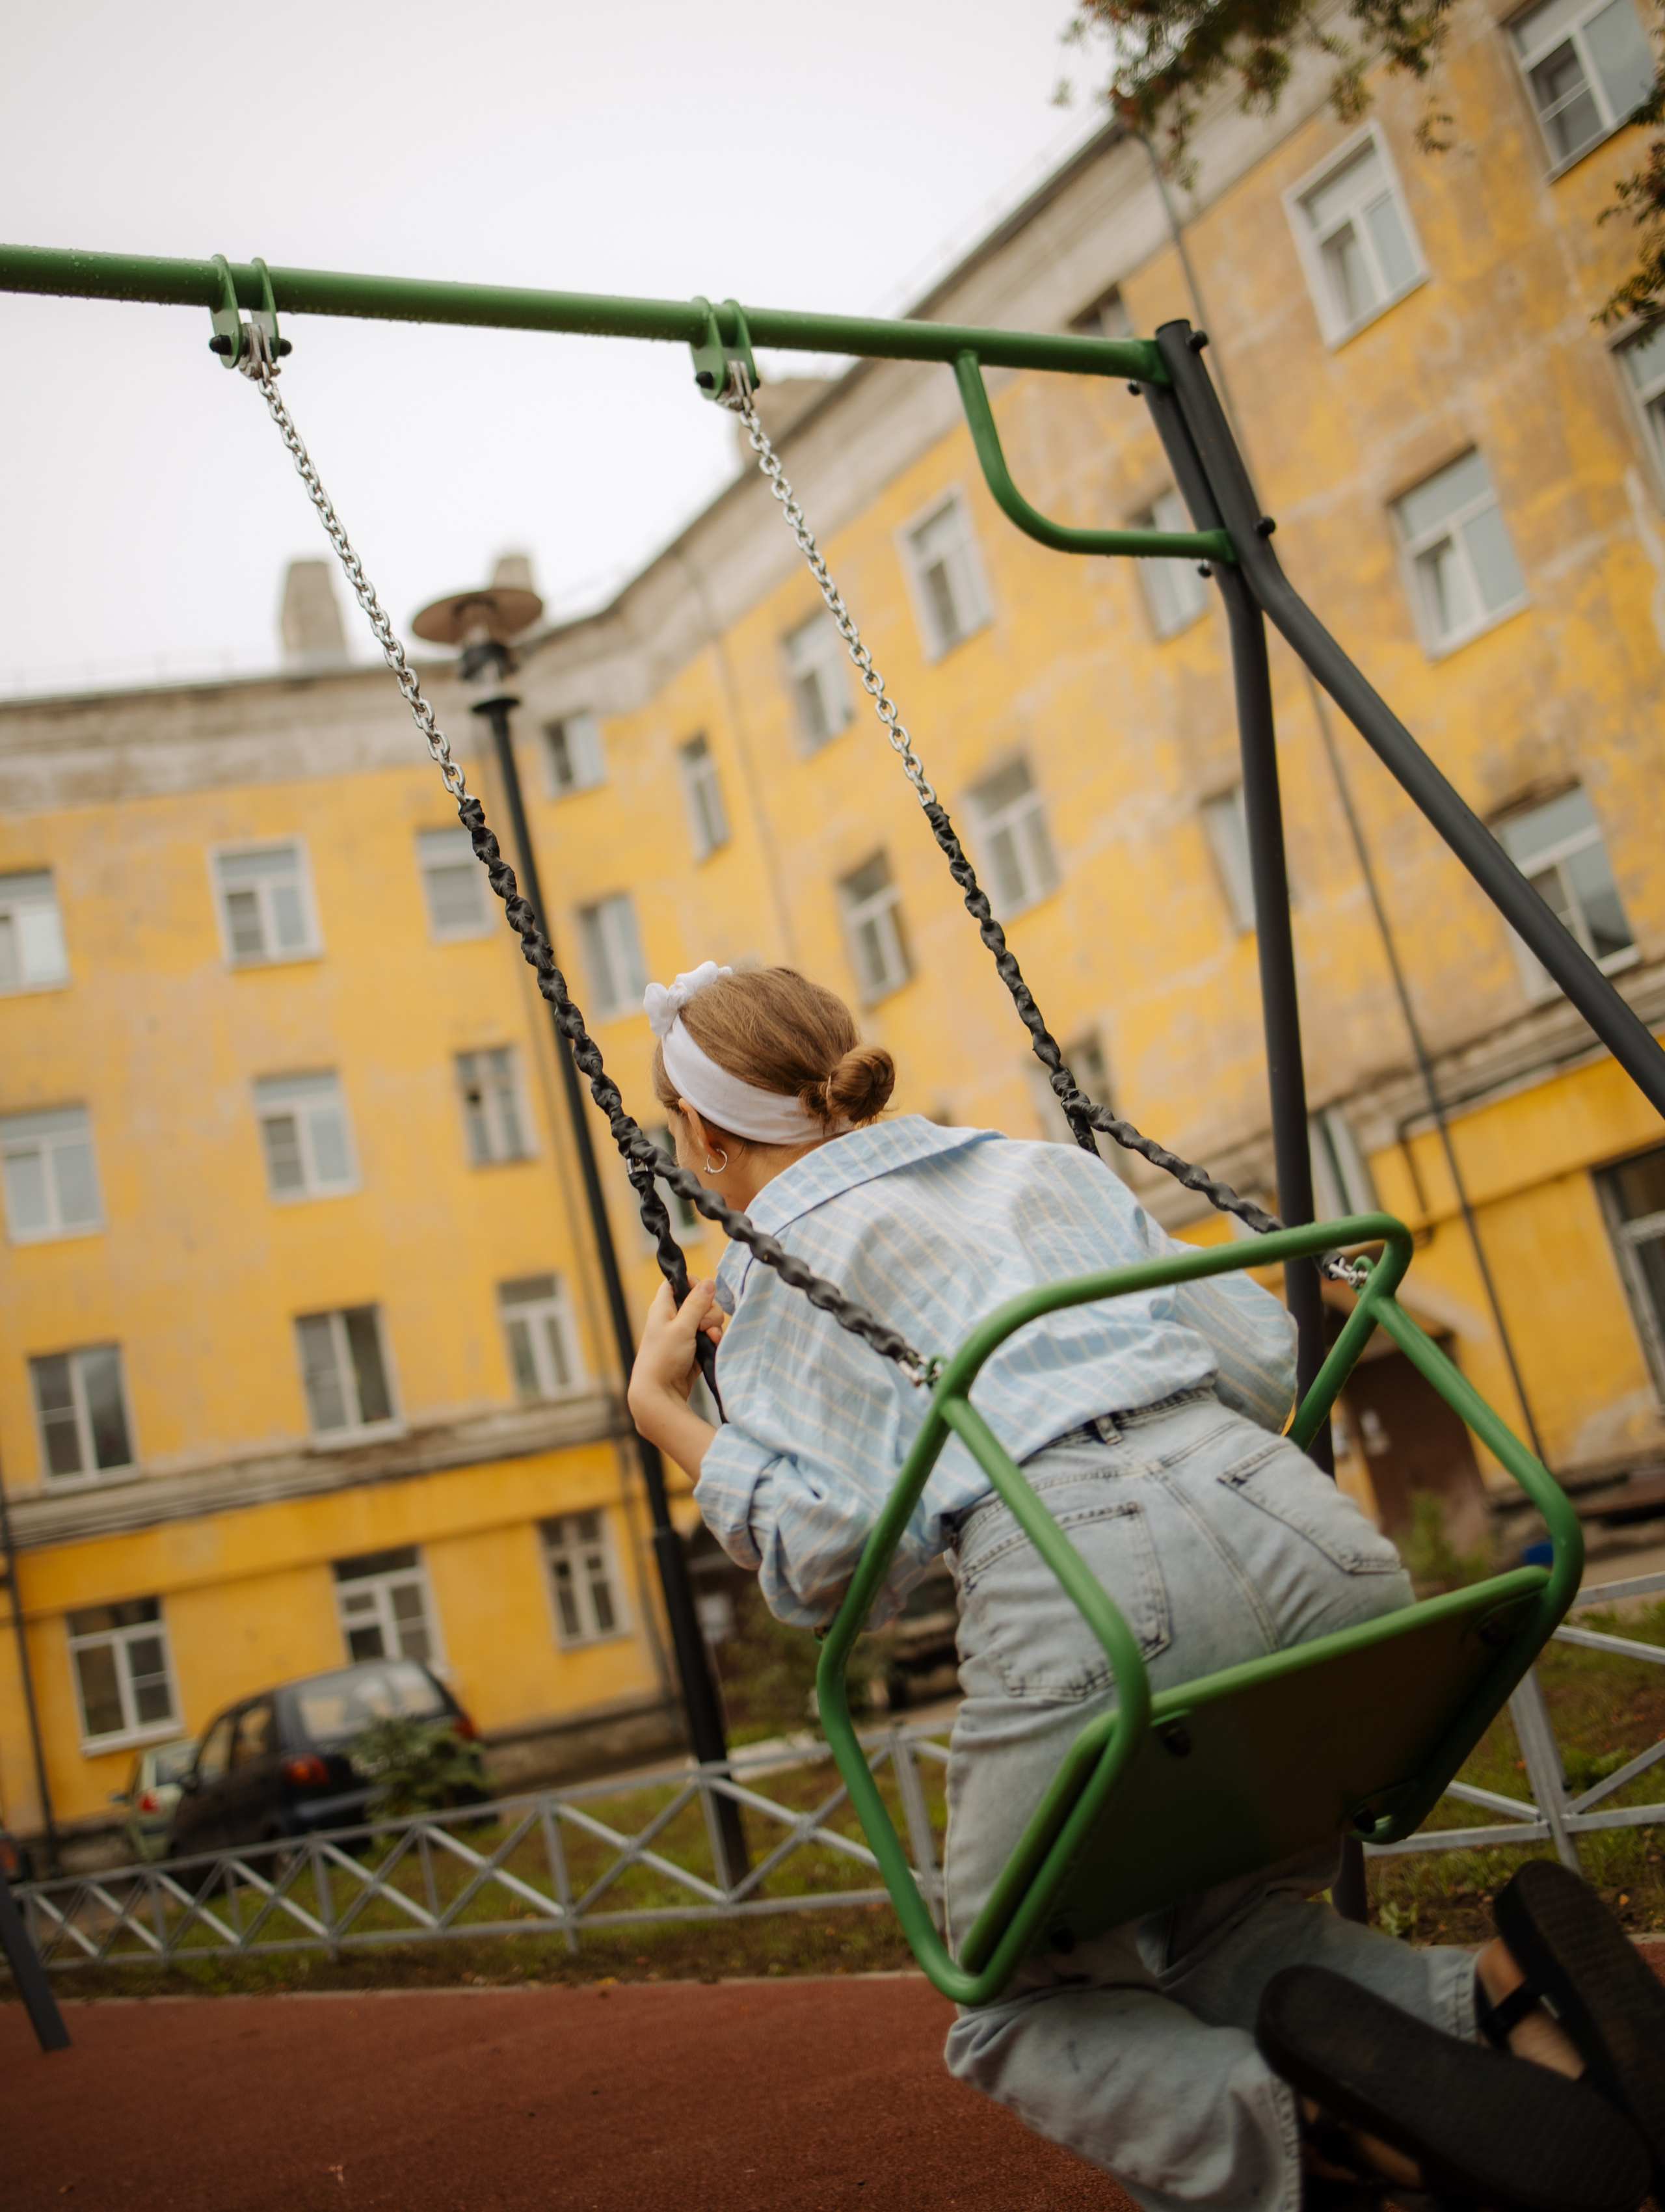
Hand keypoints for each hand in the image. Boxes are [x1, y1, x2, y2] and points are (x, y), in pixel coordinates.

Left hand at [628, 1280, 722, 1479]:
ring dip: (713, 1326)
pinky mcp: (693, 1347)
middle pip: (699, 1300)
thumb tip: (708, 1281)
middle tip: (704, 1325)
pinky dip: (713, 1339)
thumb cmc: (664, 1358)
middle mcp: (673, 1317)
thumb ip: (696, 1304)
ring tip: (709, 1339)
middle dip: (709, 1310)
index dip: (692, 1284)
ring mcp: (684, 1333)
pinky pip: (709, 1335)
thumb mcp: (682, 1327)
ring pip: (707, 1319)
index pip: (677, 1283)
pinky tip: (713, 1345)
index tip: (703, 1294)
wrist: (659, 1394)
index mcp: (663, 1307)